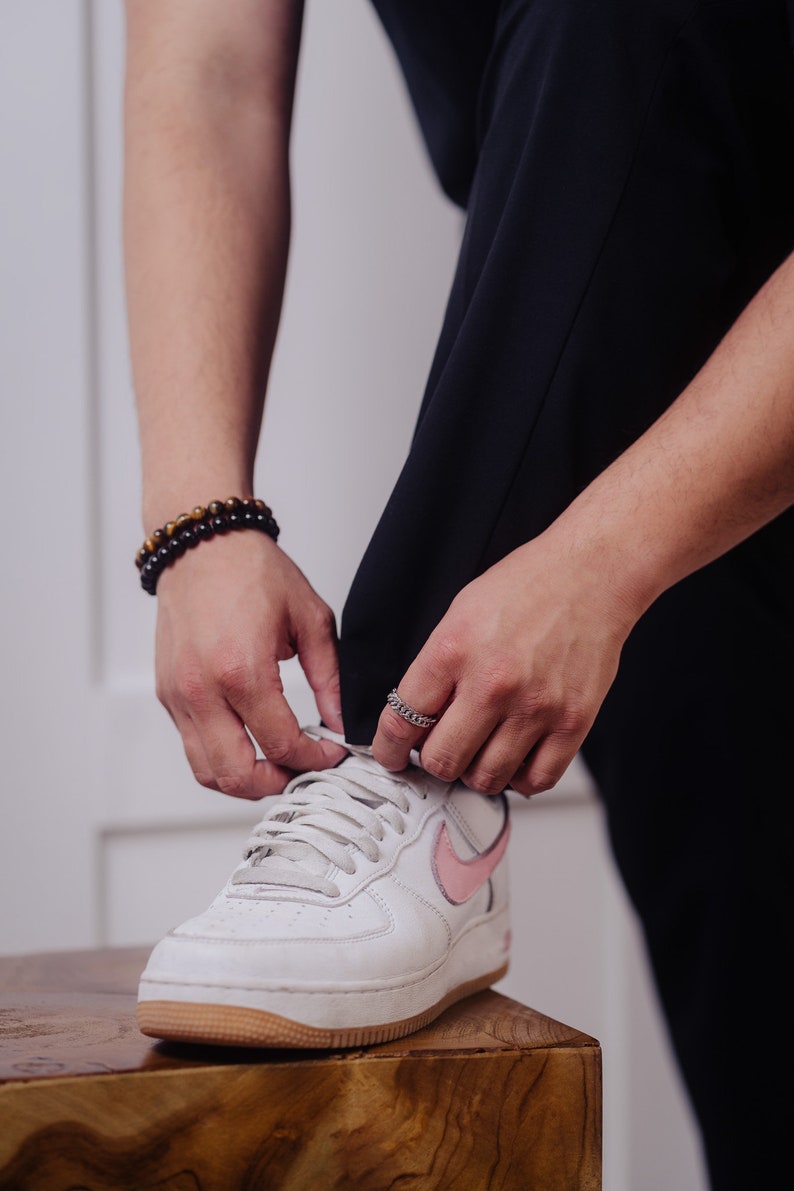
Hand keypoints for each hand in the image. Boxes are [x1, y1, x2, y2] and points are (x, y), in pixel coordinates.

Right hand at [154, 531, 346, 798]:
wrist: (202, 544)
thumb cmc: (250, 570)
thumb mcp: (310, 618)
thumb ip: (329, 677)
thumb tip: (339, 721)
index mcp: (242, 671)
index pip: (281, 744)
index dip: (314, 759)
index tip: (331, 753)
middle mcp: (203, 690)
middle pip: (237, 775)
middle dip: (277, 783)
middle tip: (302, 770)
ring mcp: (179, 696)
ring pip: (207, 772)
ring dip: (245, 781)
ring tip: (276, 765)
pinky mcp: (167, 694)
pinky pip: (191, 747)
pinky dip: (220, 758)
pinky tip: (249, 742)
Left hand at [372, 530, 638, 795]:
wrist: (590, 574)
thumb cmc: (528, 586)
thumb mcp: (459, 614)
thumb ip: (436, 668)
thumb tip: (417, 717)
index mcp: (454, 651)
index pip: (402, 721)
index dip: (389, 748)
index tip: (392, 755)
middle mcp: (493, 684)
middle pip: (442, 760)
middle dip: (434, 761)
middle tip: (441, 749)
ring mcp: (535, 707)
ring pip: (486, 779)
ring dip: (476, 773)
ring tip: (479, 752)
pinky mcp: (573, 722)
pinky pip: (537, 779)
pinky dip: (520, 778)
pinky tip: (515, 758)